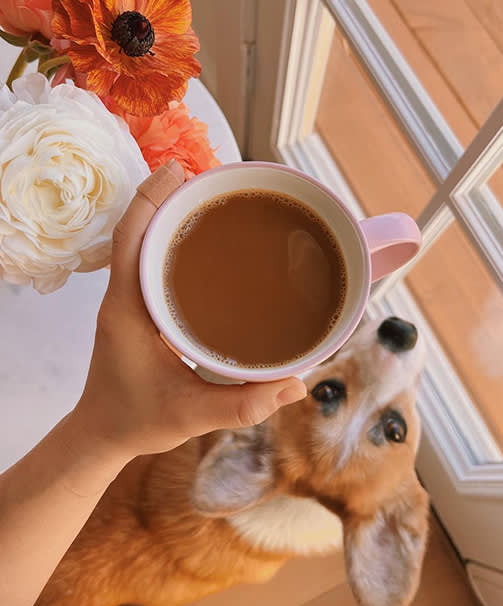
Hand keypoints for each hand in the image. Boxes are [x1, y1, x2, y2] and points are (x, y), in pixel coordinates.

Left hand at [66, 161, 307, 463]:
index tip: (177, 170)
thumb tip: (297, 384)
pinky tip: (205, 240)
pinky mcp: (141, 307)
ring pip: (145, 242)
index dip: (149, 200)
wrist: (102, 435)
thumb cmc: (139, 421)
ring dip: (172, 216)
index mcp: (129, 311)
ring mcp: (130, 300)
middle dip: (170, 196)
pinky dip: (175, 240)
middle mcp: (125, 297)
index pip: (130, 241)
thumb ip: (244, 405)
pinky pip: (153, 261)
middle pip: (140, 229)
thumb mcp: (193, 416)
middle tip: (211, 177)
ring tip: (213, 198)